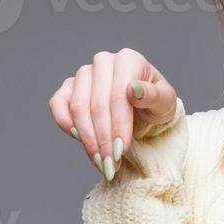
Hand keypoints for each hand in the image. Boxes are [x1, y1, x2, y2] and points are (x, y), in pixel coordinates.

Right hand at [48, 48, 178, 182]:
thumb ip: (154, 95)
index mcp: (129, 59)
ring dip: (87, 138)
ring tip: (99, 160)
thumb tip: (133, 89)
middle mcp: (104, 62)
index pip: (118, 95)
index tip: (121, 150)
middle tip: (109, 163)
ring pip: (78, 107)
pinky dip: (64, 122)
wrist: (143, 108)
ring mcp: (84, 73)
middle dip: (103, 138)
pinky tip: (78, 139)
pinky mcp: (69, 87)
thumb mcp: (165, 102)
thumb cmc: (155, 103)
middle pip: (97, 104)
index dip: (118, 125)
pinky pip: (57, 103)